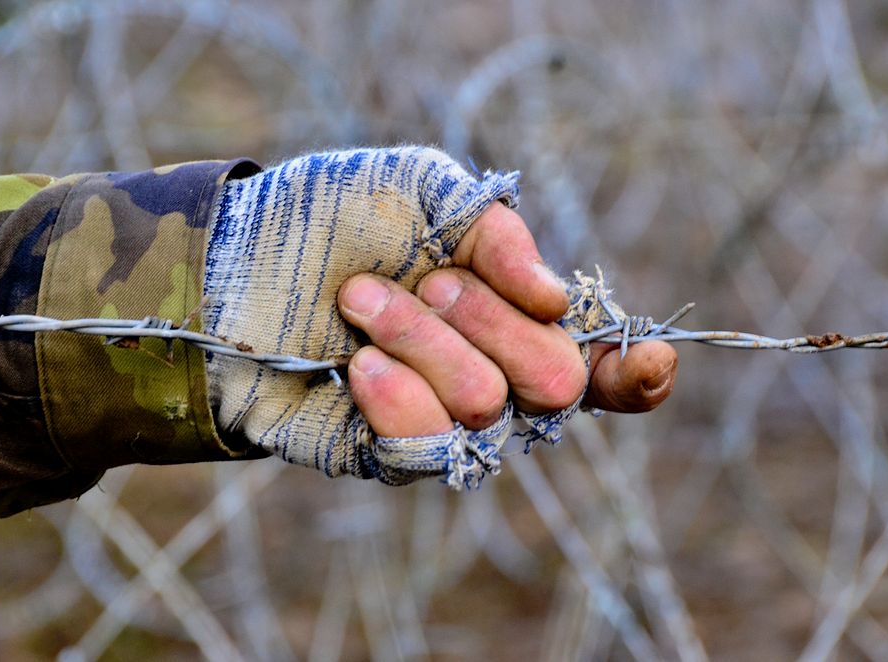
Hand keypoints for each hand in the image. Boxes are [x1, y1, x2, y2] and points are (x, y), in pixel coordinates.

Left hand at [338, 202, 678, 437]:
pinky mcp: (391, 453)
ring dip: (422, 338)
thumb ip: (495, 232)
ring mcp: (444, 420)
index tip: (650, 360)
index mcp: (513, 313)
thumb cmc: (332, 217)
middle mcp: (494, 373)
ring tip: (359, 301)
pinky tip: (358, 364)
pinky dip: (394, 391)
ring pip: (486, 403)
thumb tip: (557, 299)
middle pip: (557, 382)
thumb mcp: (421, 190)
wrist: (236, 264)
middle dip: (490, 319)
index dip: (637, 371)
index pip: (603, 365)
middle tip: (427, 278)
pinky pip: (427, 444)